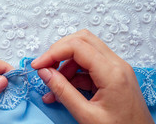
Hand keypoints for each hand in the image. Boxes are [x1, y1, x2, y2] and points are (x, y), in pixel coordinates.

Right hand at [31, 29, 153, 123]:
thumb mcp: (86, 115)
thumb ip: (63, 91)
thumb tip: (44, 72)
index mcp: (112, 73)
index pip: (77, 46)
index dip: (53, 53)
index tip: (38, 65)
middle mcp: (117, 65)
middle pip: (82, 40)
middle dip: (59, 51)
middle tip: (45, 67)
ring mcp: (117, 68)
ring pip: (85, 51)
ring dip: (65, 64)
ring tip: (53, 85)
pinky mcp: (115, 75)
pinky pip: (90, 65)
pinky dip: (74, 74)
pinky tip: (64, 90)